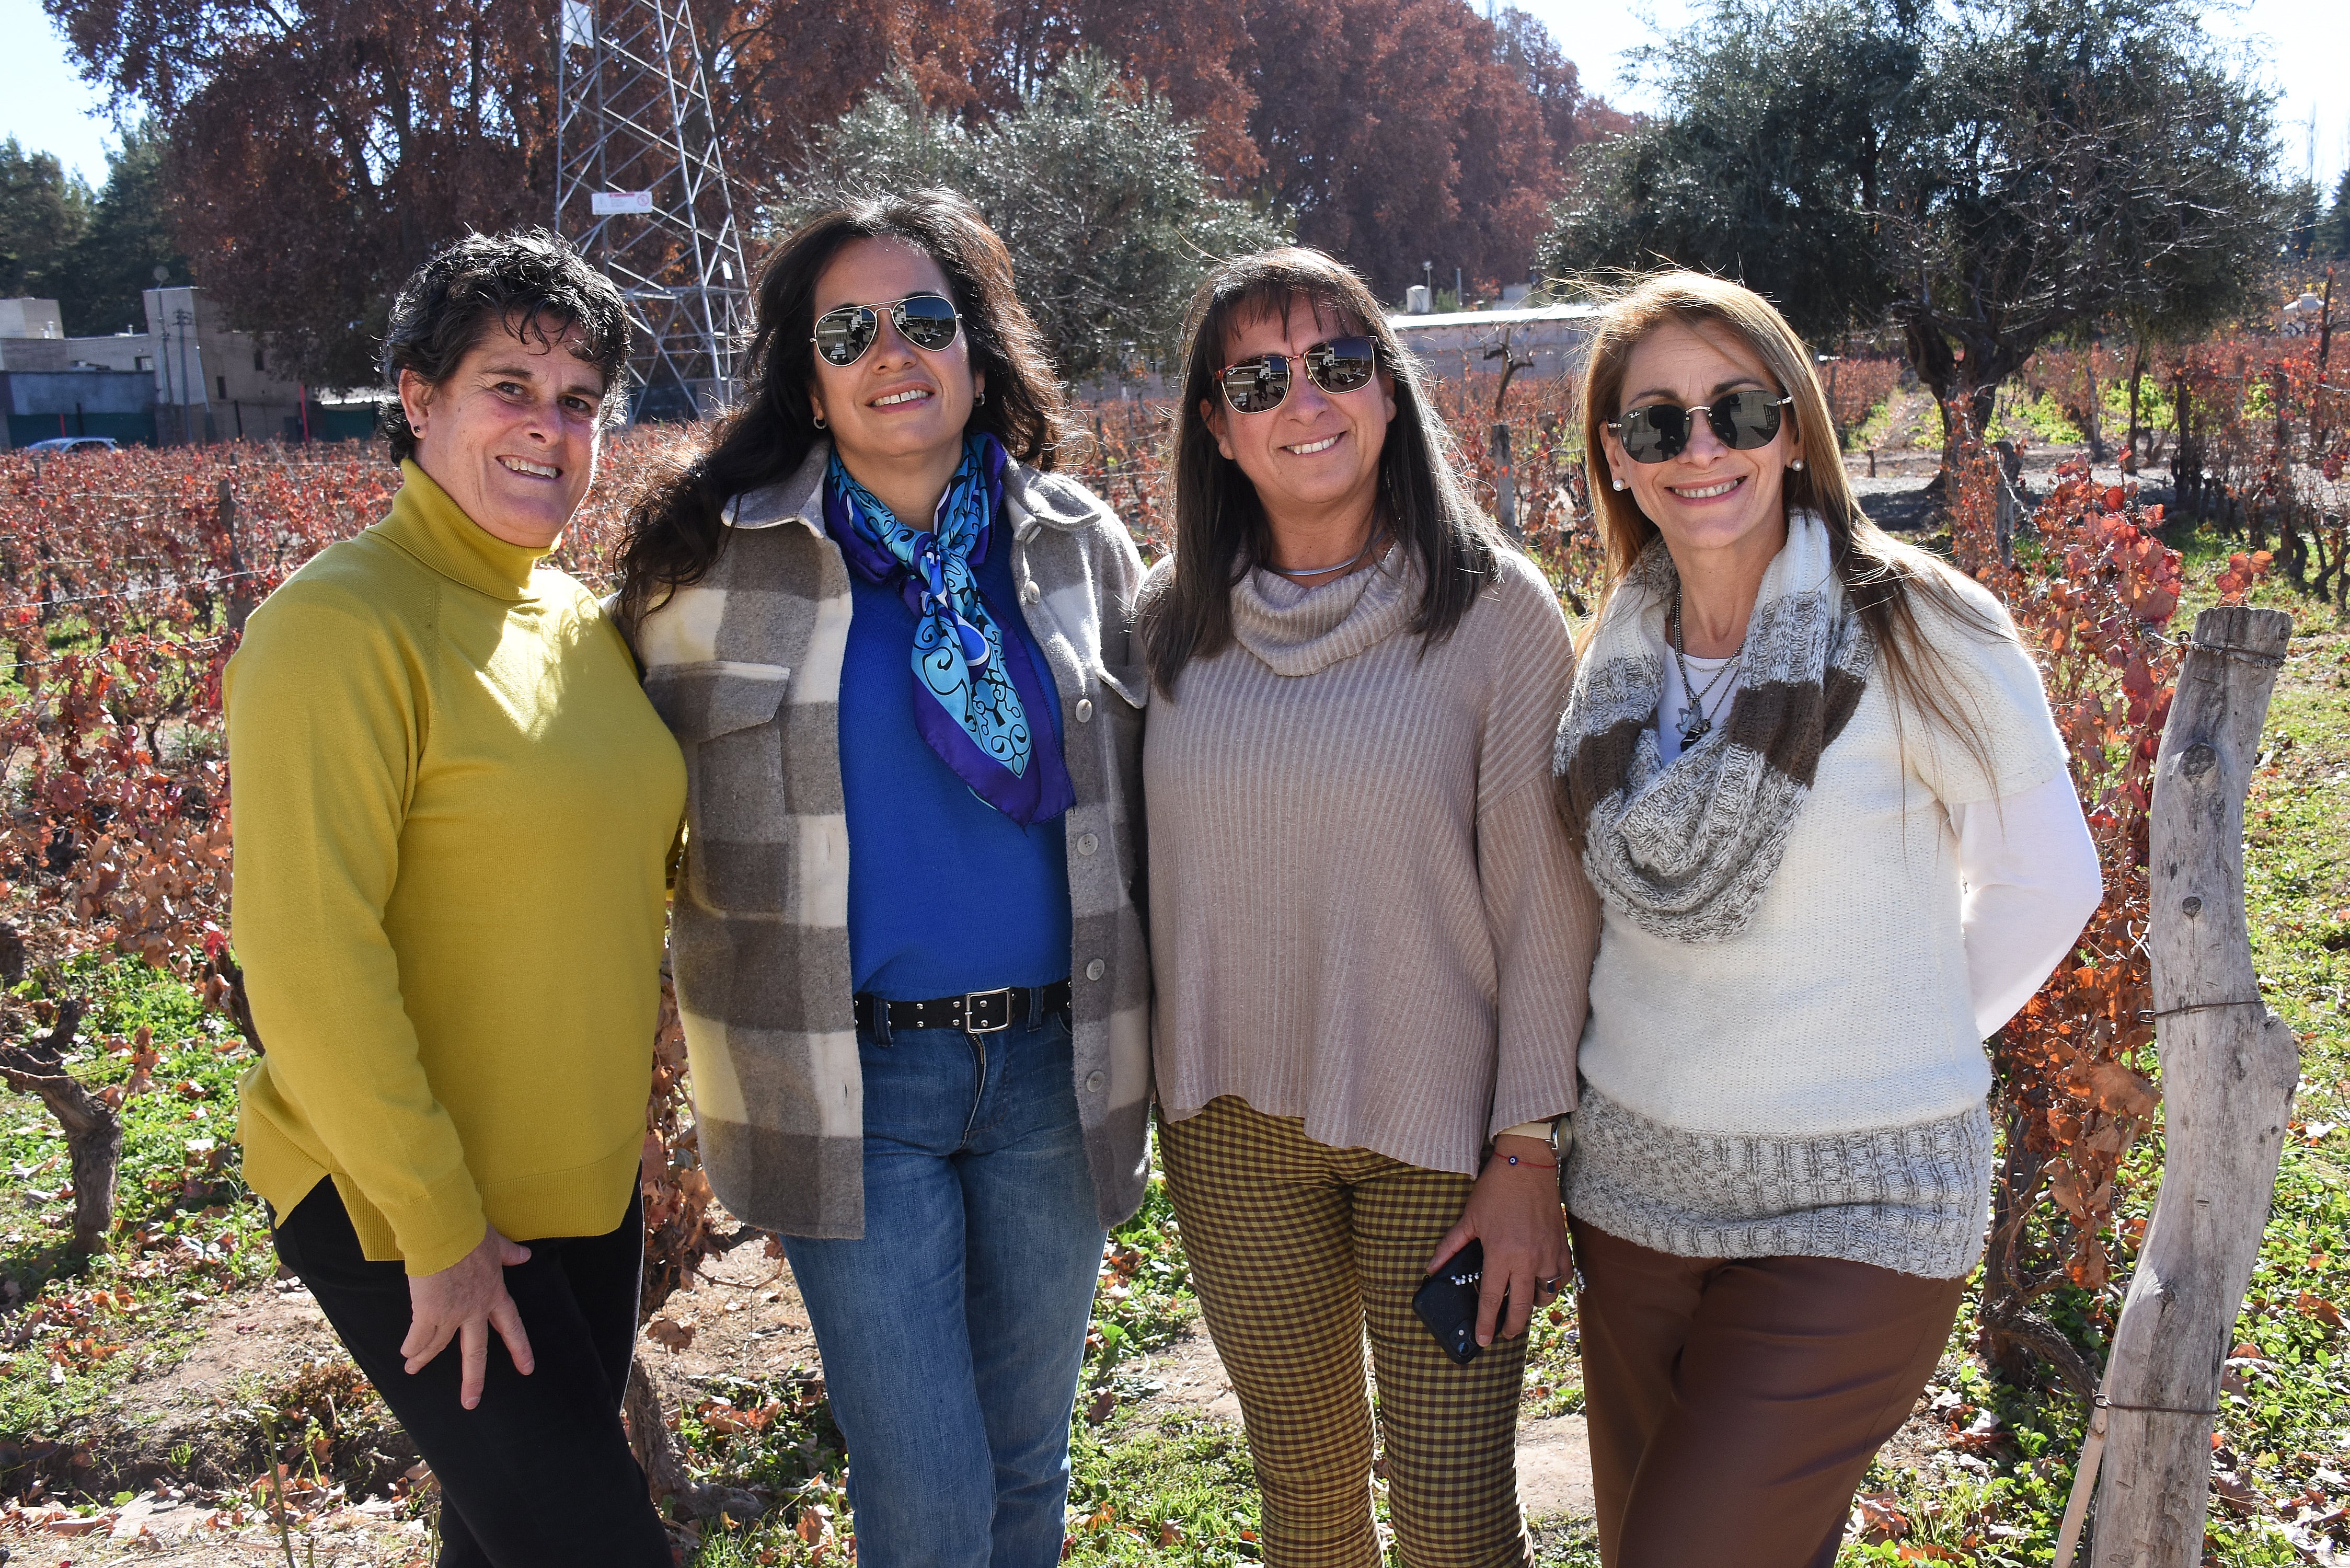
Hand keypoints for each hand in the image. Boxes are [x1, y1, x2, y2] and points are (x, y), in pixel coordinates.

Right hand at [402, 1226, 534, 1408]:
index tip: (528, 1369)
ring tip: (413, 1369)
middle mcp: (475, 1309)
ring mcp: (452, 1314)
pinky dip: (412, 1346)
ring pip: (439, 1346)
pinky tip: (406, 1353)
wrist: (445, 1230)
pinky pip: (418, 1337)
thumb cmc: (470, 1232)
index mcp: (495, 1294)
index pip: (511, 1326)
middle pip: (475, 1352)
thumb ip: (509, 1254)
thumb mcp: (496, 1244)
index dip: (520, 1348)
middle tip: (471, 1403)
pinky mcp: (428, 1313)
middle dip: (473, 1379)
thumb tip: (525, 1256)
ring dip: (424, 1359)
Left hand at [1426, 1135, 1567, 1347]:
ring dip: (1533, 1305)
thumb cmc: (1496, 1191)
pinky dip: (1553, 1285)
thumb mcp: (1468, 1219)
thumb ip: (1450, 1247)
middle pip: (1522, 1307)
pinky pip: (1562, 1278)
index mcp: (1501, 1254)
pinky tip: (1542, 1282)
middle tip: (1503, 1333)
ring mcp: (1548, 1255)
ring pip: (1545, 1296)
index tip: (1483, 1340)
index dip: (1486, 1323)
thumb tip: (1432, 1268)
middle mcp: (1527, 1260)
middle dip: (1511, 1326)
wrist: (1527, 1166)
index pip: (1492, 1299)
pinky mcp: (1562, 1247)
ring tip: (1522, 1303)